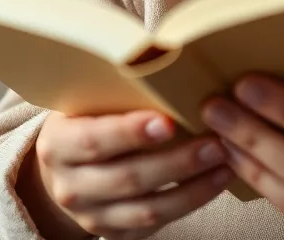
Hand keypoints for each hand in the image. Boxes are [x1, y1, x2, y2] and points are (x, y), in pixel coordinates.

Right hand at [21, 109, 234, 239]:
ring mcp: (91, 215)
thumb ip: (120, 90)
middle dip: (176, 162)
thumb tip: (169, 61)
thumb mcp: (90, 101)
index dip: (130, 132)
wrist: (68, 166)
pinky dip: (189, 203)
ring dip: (191, 188)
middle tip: (215, 143)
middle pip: (127, 178)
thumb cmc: (91, 119)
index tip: (168, 122)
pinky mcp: (114, 234)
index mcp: (58, 143)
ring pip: (146, 209)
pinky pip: (156, 224)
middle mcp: (70, 185)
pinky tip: (215, 182)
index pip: (94, 139)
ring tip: (224, 163)